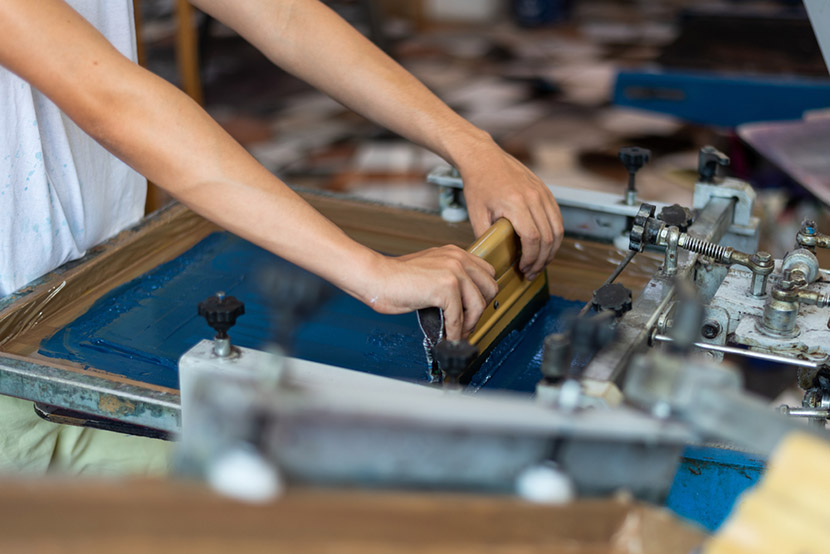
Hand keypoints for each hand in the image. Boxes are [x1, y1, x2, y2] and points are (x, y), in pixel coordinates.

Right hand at [364, 247, 497, 340]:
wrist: (376, 278)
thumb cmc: (396, 279)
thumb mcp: (430, 271)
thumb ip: (449, 280)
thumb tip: (463, 305)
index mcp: (455, 253)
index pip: (486, 274)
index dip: (481, 295)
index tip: (471, 310)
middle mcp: (458, 258)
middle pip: (490, 288)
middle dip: (480, 310)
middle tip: (466, 323)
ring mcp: (453, 271)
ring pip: (479, 305)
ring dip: (469, 324)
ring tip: (457, 332)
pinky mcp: (446, 287)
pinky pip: (459, 317)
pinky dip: (454, 331)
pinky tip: (447, 335)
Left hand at [458, 143, 562, 279]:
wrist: (484, 158)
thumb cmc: (478, 184)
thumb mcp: (476, 214)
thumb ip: (485, 237)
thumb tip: (492, 258)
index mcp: (516, 203)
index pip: (533, 238)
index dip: (531, 258)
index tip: (524, 268)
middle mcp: (534, 197)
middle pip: (548, 237)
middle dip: (542, 259)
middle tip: (532, 272)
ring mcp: (542, 193)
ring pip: (557, 229)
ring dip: (552, 250)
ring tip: (540, 263)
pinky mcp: (545, 191)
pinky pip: (557, 217)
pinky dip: (555, 234)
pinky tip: (545, 245)